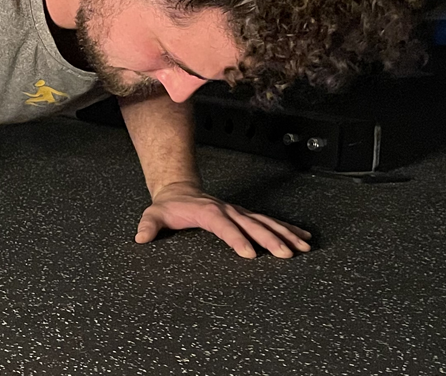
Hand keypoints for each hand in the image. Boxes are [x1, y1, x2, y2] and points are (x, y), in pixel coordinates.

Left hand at [135, 183, 311, 258]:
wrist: (179, 190)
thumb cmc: (168, 207)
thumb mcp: (154, 215)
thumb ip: (148, 225)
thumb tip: (140, 237)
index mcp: (207, 212)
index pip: (224, 226)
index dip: (236, 239)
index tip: (249, 254)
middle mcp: (227, 210)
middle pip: (252, 224)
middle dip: (270, 239)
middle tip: (287, 254)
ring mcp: (238, 212)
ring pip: (266, 222)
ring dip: (286, 234)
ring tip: (304, 246)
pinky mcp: (245, 215)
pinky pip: (269, 221)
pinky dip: (287, 228)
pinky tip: (303, 236)